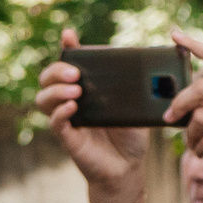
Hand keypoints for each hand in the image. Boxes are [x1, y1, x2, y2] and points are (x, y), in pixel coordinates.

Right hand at [34, 29, 149, 202]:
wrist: (129, 167)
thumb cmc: (131, 136)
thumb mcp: (137, 109)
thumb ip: (140, 92)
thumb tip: (158, 73)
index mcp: (86, 89)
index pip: (70, 64)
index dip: (67, 48)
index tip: (69, 35)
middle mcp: (71, 100)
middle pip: (48, 78)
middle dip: (57, 70)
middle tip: (76, 73)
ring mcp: (66, 118)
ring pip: (44, 99)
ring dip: (56, 91)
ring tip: (75, 90)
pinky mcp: (68, 137)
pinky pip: (56, 122)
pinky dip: (60, 113)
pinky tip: (73, 108)